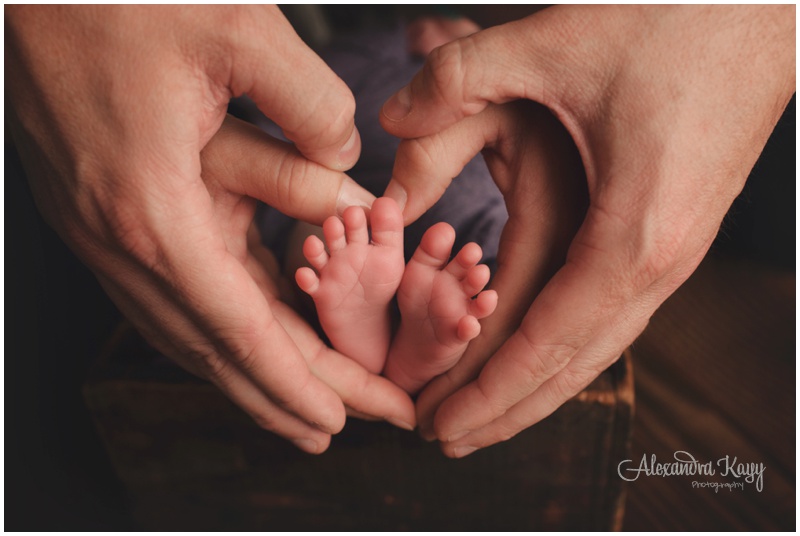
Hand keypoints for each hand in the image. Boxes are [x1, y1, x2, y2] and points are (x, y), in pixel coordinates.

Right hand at [5, 5, 401, 451]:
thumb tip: (348, 166)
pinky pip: (164, 295)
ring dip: (241, 374)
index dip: (292, 381)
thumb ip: (311, 106)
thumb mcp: (238, 33)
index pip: (239, 327)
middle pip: (213, 347)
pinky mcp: (99, 213)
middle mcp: (118, 239)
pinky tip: (238, 341)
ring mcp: (100, 232)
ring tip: (293, 407)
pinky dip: (209, 330)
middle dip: (279, 396)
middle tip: (336, 431)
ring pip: (182, 329)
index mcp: (153, 211)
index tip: (336, 421)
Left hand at [380, 5, 794, 455]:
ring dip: (536, 384)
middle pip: (570, 362)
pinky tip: (537, 353)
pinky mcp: (671, 233)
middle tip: (446, 438)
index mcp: (629, 232)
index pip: (541, 339)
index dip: (484, 387)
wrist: (768, 4)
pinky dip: (564, 344)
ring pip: (595, 345)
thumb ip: (453, 83)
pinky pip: (609, 311)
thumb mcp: (548, 44)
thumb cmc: (673, 21)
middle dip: (505, 406)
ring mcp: (673, 252)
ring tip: (484, 412)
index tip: (436, 423)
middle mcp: (659, 260)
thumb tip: (388, 122)